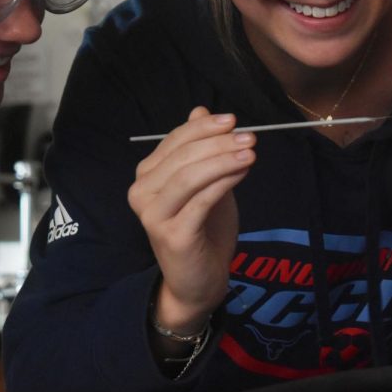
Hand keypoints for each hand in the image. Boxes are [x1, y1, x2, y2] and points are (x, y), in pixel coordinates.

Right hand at [128, 106, 254, 335]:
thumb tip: (200, 109)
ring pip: (189, 176)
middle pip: (182, 157)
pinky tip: (242, 172)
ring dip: (223, 160)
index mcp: (147, 175)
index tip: (233, 120)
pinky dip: (223, 182)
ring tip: (250, 152)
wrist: (197, 281)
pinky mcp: (171, 234)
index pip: (174, 141)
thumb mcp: (204, 183)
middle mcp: (142, 192)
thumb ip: (200, 150)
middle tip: (249, 137)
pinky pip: (200, 200)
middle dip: (218, 142)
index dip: (203, 128)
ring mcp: (153, 215)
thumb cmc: (202, 230)